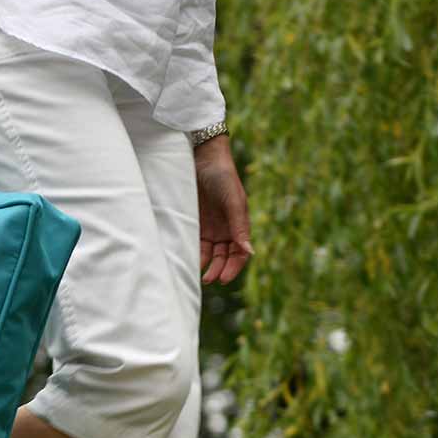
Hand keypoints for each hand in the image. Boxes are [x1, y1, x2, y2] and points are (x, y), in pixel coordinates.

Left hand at [194, 134, 253, 284]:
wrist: (202, 158)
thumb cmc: (222, 177)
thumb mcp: (233, 201)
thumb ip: (239, 226)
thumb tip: (249, 252)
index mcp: (239, 224)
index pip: (240, 253)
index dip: (234, 267)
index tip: (223, 278)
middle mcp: (226, 229)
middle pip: (225, 257)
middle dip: (219, 270)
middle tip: (209, 280)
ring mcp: (210, 227)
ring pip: (210, 254)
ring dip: (206, 265)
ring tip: (199, 275)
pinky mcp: (195, 223)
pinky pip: (195, 244)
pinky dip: (194, 254)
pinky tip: (188, 261)